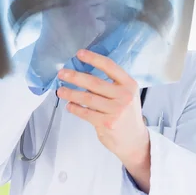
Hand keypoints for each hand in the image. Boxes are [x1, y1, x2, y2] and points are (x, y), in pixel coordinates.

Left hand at [56, 49, 150, 191]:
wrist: (134, 139)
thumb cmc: (127, 114)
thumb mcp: (127, 94)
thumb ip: (112, 84)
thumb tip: (85, 71)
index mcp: (129, 84)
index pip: (110, 66)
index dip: (93, 58)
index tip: (80, 54)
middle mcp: (124, 96)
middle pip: (95, 82)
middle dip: (75, 77)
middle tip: (62, 73)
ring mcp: (116, 111)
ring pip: (87, 98)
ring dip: (71, 93)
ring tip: (61, 90)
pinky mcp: (107, 124)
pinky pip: (86, 113)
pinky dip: (75, 108)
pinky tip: (69, 105)